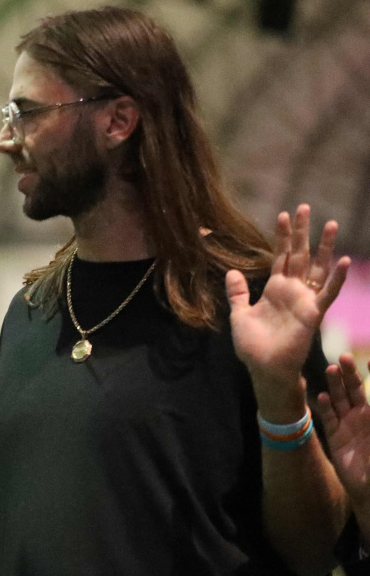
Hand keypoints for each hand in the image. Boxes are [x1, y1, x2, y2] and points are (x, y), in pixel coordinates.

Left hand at [228, 205, 349, 396]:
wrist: (263, 369)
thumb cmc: (253, 346)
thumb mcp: (239, 315)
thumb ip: (238, 294)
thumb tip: (231, 272)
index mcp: (275, 289)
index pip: (280, 256)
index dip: (282, 236)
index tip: (283, 214)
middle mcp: (292, 290)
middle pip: (299, 254)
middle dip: (302, 232)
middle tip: (305, 207)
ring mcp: (305, 300)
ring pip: (317, 267)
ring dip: (324, 247)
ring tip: (330, 224)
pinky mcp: (313, 313)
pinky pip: (327, 293)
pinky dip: (336, 278)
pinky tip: (343, 261)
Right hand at [314, 355, 369, 514]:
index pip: (369, 389)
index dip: (365, 374)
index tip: (364, 359)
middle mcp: (360, 416)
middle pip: (353, 390)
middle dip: (348, 374)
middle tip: (342, 358)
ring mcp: (346, 425)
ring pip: (339, 400)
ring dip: (335, 386)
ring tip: (331, 370)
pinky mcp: (335, 437)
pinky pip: (329, 419)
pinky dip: (325, 408)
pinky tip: (323, 397)